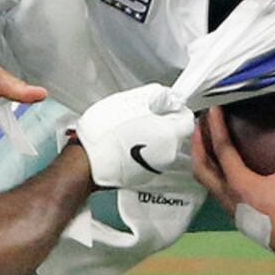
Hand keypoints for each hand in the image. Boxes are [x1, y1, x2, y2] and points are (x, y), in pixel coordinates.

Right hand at [74, 84, 195, 187]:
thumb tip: (168, 97)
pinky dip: (144, 151)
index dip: (174, 108)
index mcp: (170, 134)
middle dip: (163, 123)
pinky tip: (126, 146)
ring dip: (153, 137)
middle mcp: (169, 154)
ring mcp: (157, 168)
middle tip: (142, 116)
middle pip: (176, 133)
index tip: (161, 105)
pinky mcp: (144, 177)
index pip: (187, 118)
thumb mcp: (132, 101)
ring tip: (131, 131)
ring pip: (164, 146)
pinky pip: (151, 159)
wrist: (87, 163)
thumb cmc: (106, 132)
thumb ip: (157, 96)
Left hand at [193, 106, 274, 263]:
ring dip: (205, 164)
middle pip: (203, 169)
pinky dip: (217, 178)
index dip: (216, 128)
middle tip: (198, 128)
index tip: (212, 112)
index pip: (222, 150)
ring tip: (207, 148)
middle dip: (197, 147)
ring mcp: (234, 211)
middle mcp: (231, 198)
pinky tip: (227, 173)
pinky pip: (220, 195)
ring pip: (209, 184)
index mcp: (241, 185)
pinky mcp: (242, 219)